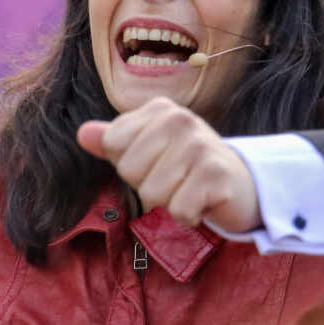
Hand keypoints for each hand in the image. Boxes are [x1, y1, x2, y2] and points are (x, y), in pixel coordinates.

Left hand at [77, 96, 261, 231]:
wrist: (241, 184)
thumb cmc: (185, 167)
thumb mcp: (147, 150)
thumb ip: (113, 142)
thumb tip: (82, 134)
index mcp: (159, 109)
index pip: (113, 145)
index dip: (131, 164)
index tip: (158, 161)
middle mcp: (180, 119)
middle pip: (129, 172)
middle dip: (149, 185)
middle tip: (177, 178)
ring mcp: (200, 144)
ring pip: (152, 194)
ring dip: (169, 203)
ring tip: (189, 189)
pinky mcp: (216, 174)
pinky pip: (179, 210)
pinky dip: (189, 215)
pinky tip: (203, 201)